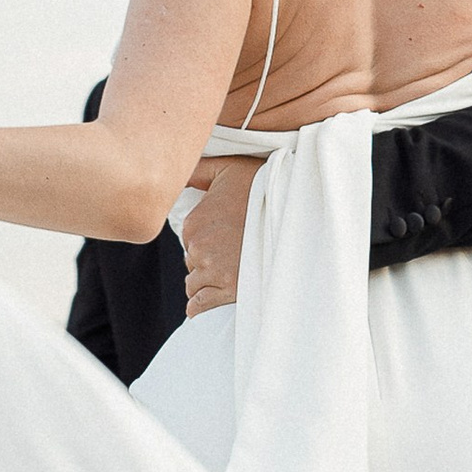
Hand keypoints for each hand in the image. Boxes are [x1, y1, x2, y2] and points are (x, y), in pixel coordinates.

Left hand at [183, 157, 258, 317]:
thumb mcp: (227, 167)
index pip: (188, 239)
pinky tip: (200, 303)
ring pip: (194, 283)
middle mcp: (198, 247)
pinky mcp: (228, 290)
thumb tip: (176, 169)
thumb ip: (197, 169)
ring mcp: (213, 270)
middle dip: (206, 258)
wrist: (295, 209)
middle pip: (192, 261)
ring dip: (205, 280)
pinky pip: (200, 303)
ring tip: (224, 273)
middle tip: (231, 251)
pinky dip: (199, 304)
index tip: (223, 234)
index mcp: (194, 222)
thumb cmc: (263, 184)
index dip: (204, 238)